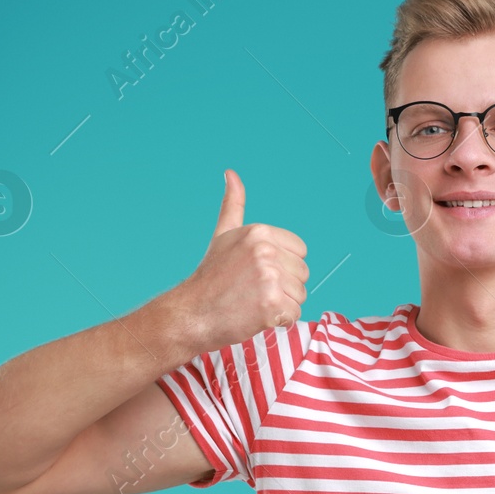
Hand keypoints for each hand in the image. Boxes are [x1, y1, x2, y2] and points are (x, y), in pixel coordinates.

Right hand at [173, 169, 309, 353]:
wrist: (191, 314)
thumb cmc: (210, 277)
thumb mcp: (223, 235)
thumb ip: (233, 205)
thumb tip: (231, 174)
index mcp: (259, 232)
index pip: (301, 251)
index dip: (284, 266)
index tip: (258, 272)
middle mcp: (266, 251)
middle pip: (303, 273)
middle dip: (284, 286)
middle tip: (253, 290)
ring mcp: (269, 277)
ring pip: (301, 294)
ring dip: (282, 304)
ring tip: (253, 302)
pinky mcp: (271, 304)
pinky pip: (294, 313)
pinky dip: (279, 319)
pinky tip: (256, 315)